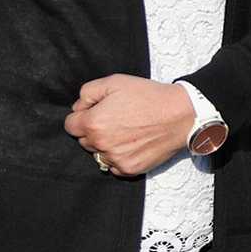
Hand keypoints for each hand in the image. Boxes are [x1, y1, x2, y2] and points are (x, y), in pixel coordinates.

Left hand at [63, 75, 191, 176]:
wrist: (180, 114)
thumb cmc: (149, 96)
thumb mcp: (115, 81)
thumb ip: (88, 93)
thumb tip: (78, 108)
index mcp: (94, 123)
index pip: (70, 125)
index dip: (82, 115)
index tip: (96, 111)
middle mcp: (101, 145)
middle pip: (83, 141)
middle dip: (94, 130)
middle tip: (115, 118)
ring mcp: (115, 160)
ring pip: (98, 155)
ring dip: (106, 145)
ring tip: (126, 131)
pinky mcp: (129, 170)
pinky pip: (113, 166)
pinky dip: (119, 157)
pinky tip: (132, 143)